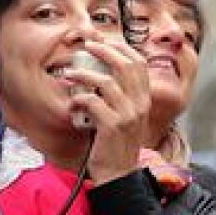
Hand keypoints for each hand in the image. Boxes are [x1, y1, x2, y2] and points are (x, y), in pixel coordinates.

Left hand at [63, 35, 154, 184]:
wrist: (118, 173)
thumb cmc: (118, 143)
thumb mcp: (128, 116)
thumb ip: (123, 96)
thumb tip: (104, 74)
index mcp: (145, 99)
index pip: (139, 63)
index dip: (122, 48)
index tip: (104, 41)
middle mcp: (140, 104)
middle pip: (125, 66)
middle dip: (104, 50)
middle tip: (87, 46)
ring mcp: (127, 114)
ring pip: (106, 82)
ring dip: (85, 74)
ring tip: (70, 73)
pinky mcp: (112, 126)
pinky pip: (93, 102)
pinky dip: (79, 98)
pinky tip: (72, 100)